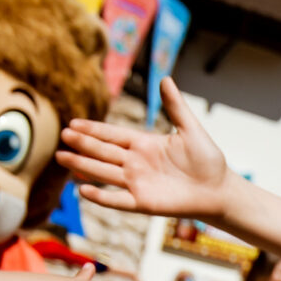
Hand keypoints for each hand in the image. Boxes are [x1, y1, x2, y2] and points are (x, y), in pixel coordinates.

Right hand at [58, 82, 233, 221]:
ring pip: (104, 173)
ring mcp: (138, 183)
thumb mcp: (190, 129)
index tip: (73, 123)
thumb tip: (165, 78)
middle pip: (103, 152)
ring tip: (61, 157)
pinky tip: (82, 189)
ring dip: (83, 166)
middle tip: (62, 136)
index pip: (112, 135)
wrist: (219, 190)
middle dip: (82, 144)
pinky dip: (101, 196)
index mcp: (144, 144)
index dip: (93, 130)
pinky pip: (118, 199)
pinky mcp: (144, 202)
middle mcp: (136, 163)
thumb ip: (175, 107)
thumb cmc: (207, 161)